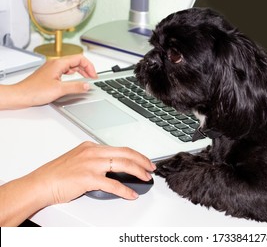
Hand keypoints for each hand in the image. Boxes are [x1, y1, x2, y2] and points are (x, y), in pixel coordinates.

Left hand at [0, 54, 97, 108]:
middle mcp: (55, 64)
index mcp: (58, 64)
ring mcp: (52, 68)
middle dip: (87, 69)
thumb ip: (76, 87)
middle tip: (92, 78)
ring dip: (81, 71)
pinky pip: (65, 70)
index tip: (94, 76)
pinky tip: (75, 80)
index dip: (90, 67)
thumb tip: (88, 85)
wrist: (21, 95)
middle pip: (76, 61)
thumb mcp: (59, 90)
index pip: (80, 59)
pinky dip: (73, 74)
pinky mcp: (50, 74)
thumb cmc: (35, 91)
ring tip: (86, 79)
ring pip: (71, 66)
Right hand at [0, 141, 155, 225]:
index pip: (119, 148)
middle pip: (125, 153)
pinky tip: (130, 194)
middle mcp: (93, 152)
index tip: (143, 160)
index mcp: (91, 147)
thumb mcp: (78, 160)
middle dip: (142, 160)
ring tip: (145, 178)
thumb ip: (95, 161)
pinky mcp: (88, 178)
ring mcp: (91, 164)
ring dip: (138, 172)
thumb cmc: (56, 174)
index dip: (135, 154)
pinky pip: (113, 184)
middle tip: (150, 168)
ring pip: (123, 164)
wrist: (40, 184)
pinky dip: (125, 190)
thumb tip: (112, 168)